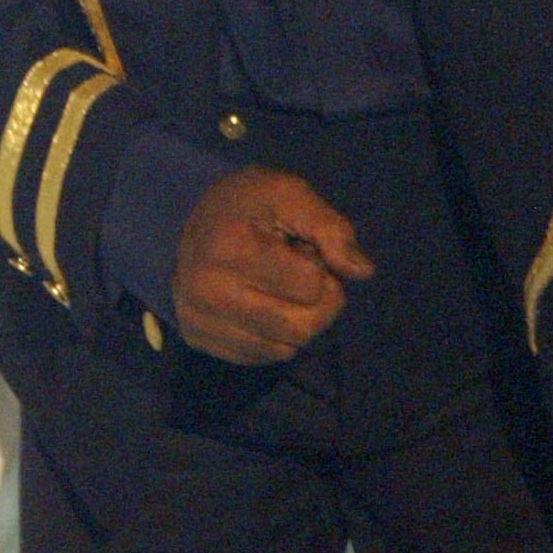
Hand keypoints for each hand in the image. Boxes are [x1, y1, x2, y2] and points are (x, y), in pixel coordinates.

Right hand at [171, 168, 374, 366]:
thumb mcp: (291, 195)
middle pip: (300, 328)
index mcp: (231, 247)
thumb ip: (331, 229)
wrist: (189, 216)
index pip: (312, 285)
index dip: (318, 265)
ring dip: (295, 321)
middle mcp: (207, 289)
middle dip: (317, 303)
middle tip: (298, 276)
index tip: (298, 248)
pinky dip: (273, 337)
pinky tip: (259, 305)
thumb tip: (362, 272)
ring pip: (283, 350)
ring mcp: (197, 317)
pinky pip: (259, 358)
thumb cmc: (248, 203)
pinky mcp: (194, 337)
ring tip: (275, 288)